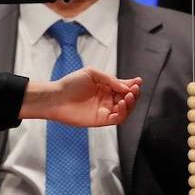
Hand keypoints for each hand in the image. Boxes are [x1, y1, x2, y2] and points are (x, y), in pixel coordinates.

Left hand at [21, 67, 141, 126]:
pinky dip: (123, 113)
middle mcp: (107, 99)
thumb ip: (111, 80)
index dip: (132, 85)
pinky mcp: (101, 120)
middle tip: (134, 89)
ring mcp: (104, 110)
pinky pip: (117, 119)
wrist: (56, 98)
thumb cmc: (71, 84)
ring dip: (130, 103)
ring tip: (129, 96)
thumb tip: (126, 87)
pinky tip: (122, 104)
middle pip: (127, 98)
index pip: (124, 86)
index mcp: (106, 87)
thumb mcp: (92, 73)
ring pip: (125, 110)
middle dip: (134, 94)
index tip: (138, 81)